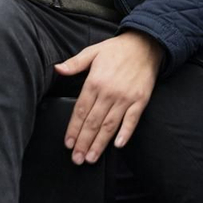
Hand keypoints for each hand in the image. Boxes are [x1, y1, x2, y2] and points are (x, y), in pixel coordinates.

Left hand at [54, 31, 165, 163]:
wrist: (145, 44)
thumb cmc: (116, 49)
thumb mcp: (92, 51)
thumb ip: (74, 63)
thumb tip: (58, 69)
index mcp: (94, 82)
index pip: (80, 111)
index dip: (73, 129)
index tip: (68, 143)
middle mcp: (109, 92)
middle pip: (93, 122)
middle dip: (83, 142)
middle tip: (77, 159)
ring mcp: (126, 98)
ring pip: (110, 125)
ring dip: (100, 143)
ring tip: (91, 158)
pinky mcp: (140, 100)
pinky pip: (132, 120)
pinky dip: (125, 133)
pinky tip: (118, 145)